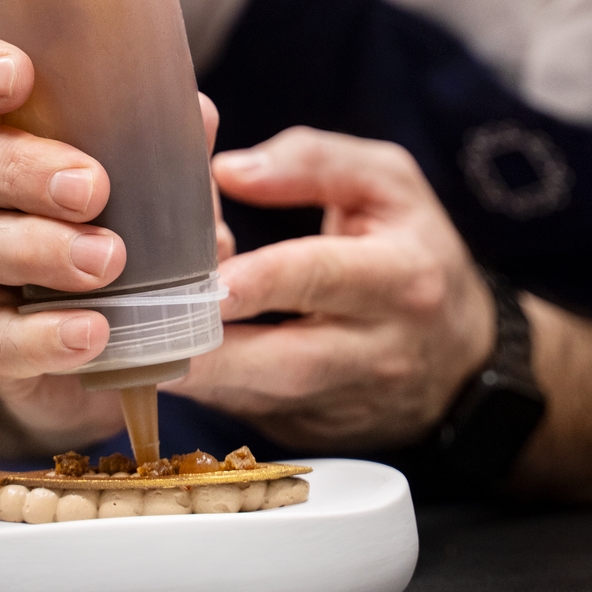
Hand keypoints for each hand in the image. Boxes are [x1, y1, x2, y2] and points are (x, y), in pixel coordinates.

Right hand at [0, 37, 227, 446]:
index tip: (17, 76)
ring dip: (38, 249)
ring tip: (107, 261)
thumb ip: (168, 152)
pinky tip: (91, 333)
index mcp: (1, 136)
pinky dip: (43, 337)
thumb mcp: (152, 186)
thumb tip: (199, 114)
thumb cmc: (123, 231)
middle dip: (17, 166)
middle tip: (91, 188)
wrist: (97, 340)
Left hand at [172, 127, 495, 451]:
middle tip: (144, 325)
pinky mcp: (306, 430)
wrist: (461, 362)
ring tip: (130, 342)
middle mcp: (373, 349)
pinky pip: (243, 411)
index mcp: (399, 276)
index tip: (209, 279)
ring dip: (190, 371)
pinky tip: (154, 357)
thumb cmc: (414, 253)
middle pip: (284, 360)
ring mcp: (339, 401)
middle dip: (209, 347)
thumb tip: (228, 170)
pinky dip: (198, 385)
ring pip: (254, 396)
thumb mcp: (389, 184)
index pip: (322, 277)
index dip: (262, 280)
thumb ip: (313, 162)